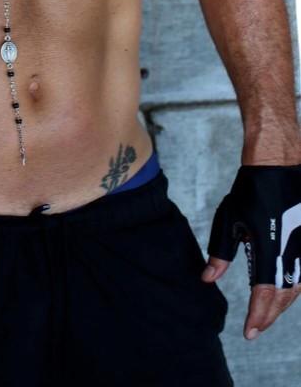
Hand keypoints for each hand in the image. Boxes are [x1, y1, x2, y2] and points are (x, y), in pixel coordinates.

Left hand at [202, 164, 300, 339]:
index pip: (264, 294)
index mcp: (270, 249)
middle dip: (269, 315)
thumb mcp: (229, 220)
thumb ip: (220, 253)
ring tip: (266, 314)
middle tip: (255, 327)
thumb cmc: (251, 191)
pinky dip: (293, 288)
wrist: (278, 166)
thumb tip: (207, 278)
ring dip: (282, 304)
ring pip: (297, 288)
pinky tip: (283, 293)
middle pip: (284, 297)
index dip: (257, 315)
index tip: (249, 332)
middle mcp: (292, 252)